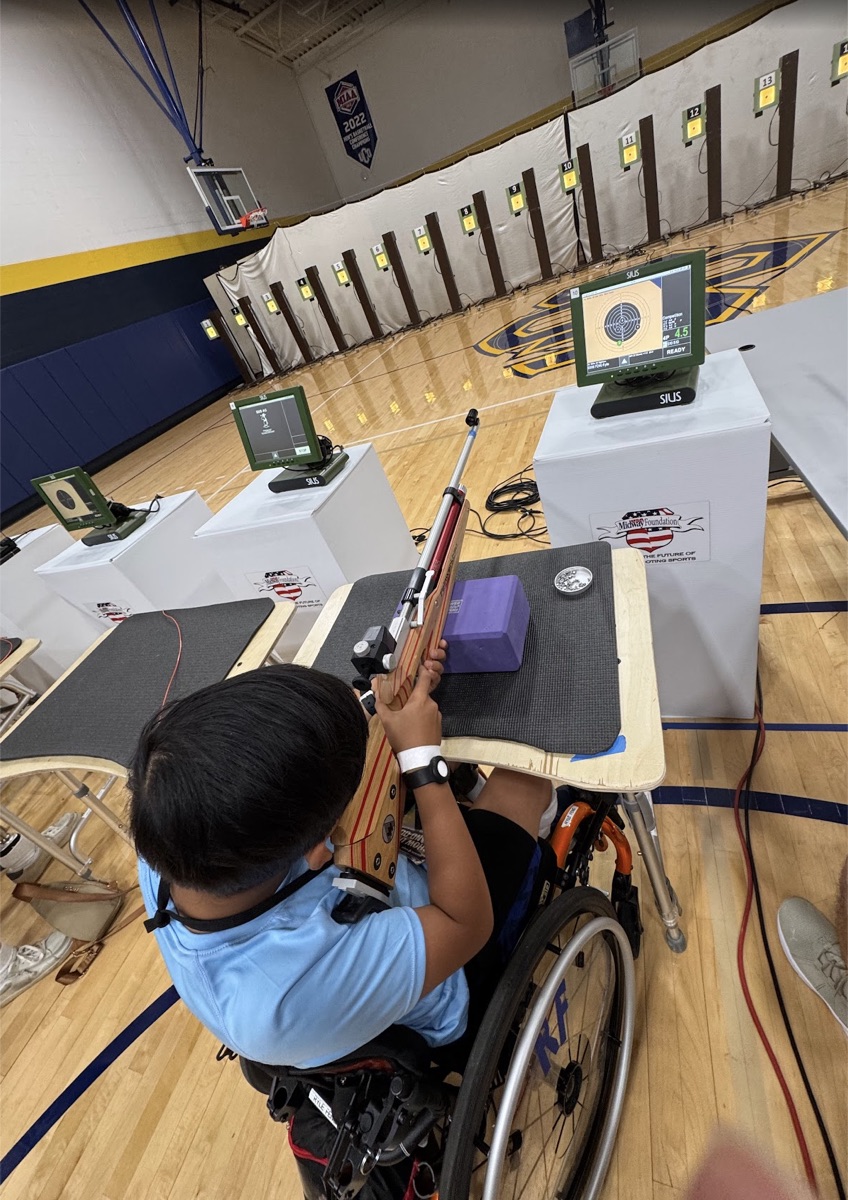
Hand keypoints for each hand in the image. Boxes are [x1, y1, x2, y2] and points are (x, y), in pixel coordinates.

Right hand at [375, 640, 446, 754]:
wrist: (420, 758)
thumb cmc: (404, 737)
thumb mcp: (388, 721)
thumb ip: (381, 706)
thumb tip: (376, 697)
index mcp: (420, 700)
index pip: (424, 678)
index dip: (422, 670)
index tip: (419, 666)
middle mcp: (432, 705)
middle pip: (422, 695)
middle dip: (413, 698)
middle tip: (402, 705)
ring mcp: (437, 716)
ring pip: (426, 707)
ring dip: (418, 710)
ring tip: (407, 721)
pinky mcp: (439, 726)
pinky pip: (430, 717)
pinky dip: (423, 720)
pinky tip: (414, 729)